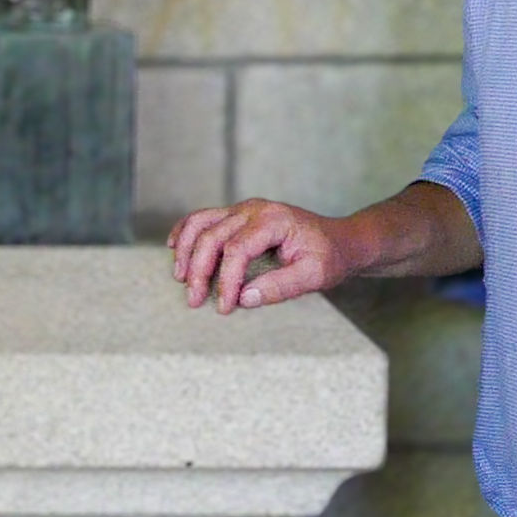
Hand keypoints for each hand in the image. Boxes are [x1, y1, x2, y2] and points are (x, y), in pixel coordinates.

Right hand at [170, 199, 350, 312]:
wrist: (341, 240)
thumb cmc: (330, 257)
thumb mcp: (315, 276)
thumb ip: (281, 287)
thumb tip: (244, 298)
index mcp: (273, 221)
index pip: (236, 250)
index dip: (226, 281)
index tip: (225, 307)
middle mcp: (254, 209)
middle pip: (212, 236)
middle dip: (199, 271)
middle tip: (194, 301)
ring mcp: (244, 209)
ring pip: (201, 223)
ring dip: (186, 250)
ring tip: (181, 278)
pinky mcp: (238, 215)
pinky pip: (204, 218)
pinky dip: (186, 232)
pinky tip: (175, 247)